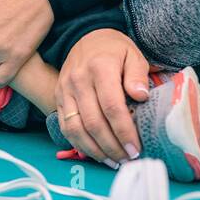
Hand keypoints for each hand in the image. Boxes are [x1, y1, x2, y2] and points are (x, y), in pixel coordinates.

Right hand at [56, 28, 151, 166]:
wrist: (86, 38)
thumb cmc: (114, 50)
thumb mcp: (133, 54)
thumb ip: (137, 74)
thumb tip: (141, 96)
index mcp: (100, 68)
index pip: (112, 106)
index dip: (124, 131)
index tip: (136, 148)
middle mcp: (78, 80)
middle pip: (94, 122)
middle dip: (112, 146)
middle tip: (128, 159)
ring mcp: (64, 91)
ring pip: (76, 129)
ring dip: (95, 150)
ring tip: (113, 161)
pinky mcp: (58, 99)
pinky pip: (65, 127)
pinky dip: (80, 145)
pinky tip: (96, 153)